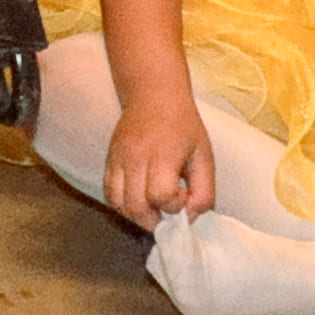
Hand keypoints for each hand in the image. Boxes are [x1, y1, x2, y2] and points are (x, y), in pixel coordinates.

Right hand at [103, 89, 218, 229]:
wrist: (152, 95)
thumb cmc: (183, 126)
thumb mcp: (205, 157)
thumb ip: (204, 192)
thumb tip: (191, 217)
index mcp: (162, 155)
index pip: (161, 195)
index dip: (175, 205)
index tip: (183, 194)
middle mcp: (135, 158)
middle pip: (136, 206)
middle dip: (155, 219)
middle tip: (168, 210)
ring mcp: (118, 159)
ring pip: (119, 204)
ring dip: (137, 215)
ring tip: (153, 207)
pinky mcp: (109, 160)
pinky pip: (109, 193)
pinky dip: (122, 204)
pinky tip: (138, 198)